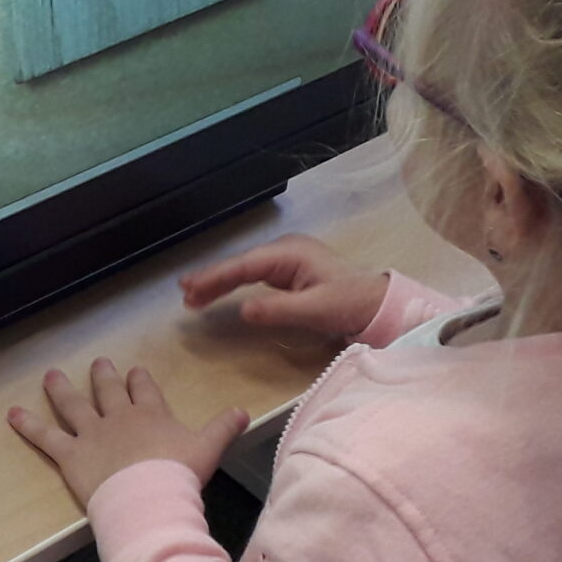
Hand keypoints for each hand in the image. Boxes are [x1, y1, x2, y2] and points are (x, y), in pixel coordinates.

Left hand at [9, 358, 248, 511]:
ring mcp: (92, 434)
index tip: (136, 370)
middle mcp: (119, 418)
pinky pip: (45, 437)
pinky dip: (27, 425)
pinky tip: (11, 414)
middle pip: (109, 391)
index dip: (140, 380)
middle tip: (98, 364)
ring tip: (50, 375)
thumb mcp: (209, 449)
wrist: (150, 499)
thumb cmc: (180, 476)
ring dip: (61, 390)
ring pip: (73, 406)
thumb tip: (244, 410)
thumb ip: (224, 427)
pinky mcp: (70, 455)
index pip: (145, 390)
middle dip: (103, 377)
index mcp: (151, 414)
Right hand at [180, 234, 390, 338]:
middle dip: (212, 278)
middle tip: (184, 294)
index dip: (216, 277)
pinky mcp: (289, 272)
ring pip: (245, 270)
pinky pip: (254, 276)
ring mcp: (287, 260)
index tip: (191, 288)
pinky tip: (219, 292)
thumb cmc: (351, 304)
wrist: (378, 304)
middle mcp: (285, 251)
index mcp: (290, 254)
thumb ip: (278, 309)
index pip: (244, 266)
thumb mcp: (315, 310)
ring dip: (220, 282)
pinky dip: (235, 285)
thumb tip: (243, 310)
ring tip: (192, 296)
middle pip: (240, 265)